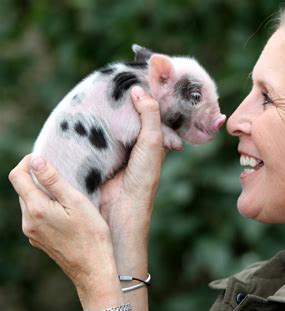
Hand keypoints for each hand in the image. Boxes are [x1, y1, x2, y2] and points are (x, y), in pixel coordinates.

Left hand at [8, 155, 122, 310]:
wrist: (93, 268)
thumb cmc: (91, 234)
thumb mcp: (76, 201)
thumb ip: (53, 180)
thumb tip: (36, 160)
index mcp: (36, 209)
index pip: (18, 176)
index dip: (28, 162)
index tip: (44, 157)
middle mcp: (28, 222)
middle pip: (22, 189)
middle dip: (36, 176)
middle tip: (60, 171)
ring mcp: (32, 233)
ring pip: (29, 203)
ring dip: (42, 192)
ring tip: (65, 191)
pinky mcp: (39, 240)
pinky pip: (36, 216)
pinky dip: (45, 206)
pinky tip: (65, 211)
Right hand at [99, 86, 165, 274]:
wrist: (120, 210)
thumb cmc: (143, 177)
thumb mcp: (152, 142)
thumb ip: (149, 115)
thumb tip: (137, 89)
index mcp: (152, 138)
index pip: (149, 110)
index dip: (143, 94)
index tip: (132, 73)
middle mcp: (134, 141)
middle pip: (128, 114)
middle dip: (120, 99)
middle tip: (107, 77)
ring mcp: (115, 147)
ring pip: (110, 122)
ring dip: (103, 110)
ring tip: (92, 88)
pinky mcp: (97, 153)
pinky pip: (94, 133)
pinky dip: (90, 123)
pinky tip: (81, 110)